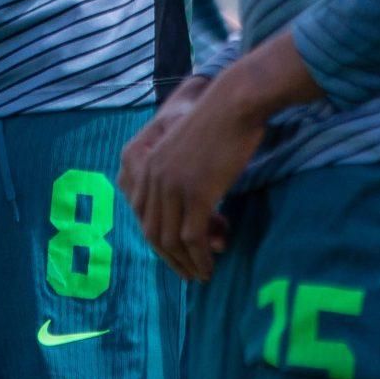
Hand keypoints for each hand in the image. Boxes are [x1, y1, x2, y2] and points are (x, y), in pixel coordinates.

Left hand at [120, 76, 263, 283]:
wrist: (235, 104)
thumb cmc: (221, 121)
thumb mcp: (189, 147)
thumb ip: (183, 173)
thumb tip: (196, 206)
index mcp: (150, 166)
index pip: (144, 216)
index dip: (159, 242)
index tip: (175, 256)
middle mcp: (155, 179)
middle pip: (153, 233)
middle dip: (170, 259)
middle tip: (188, 274)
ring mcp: (174, 188)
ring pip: (172, 240)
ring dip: (187, 263)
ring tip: (202, 274)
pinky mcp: (196, 194)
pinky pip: (193, 237)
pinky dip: (200, 256)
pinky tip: (211, 263)